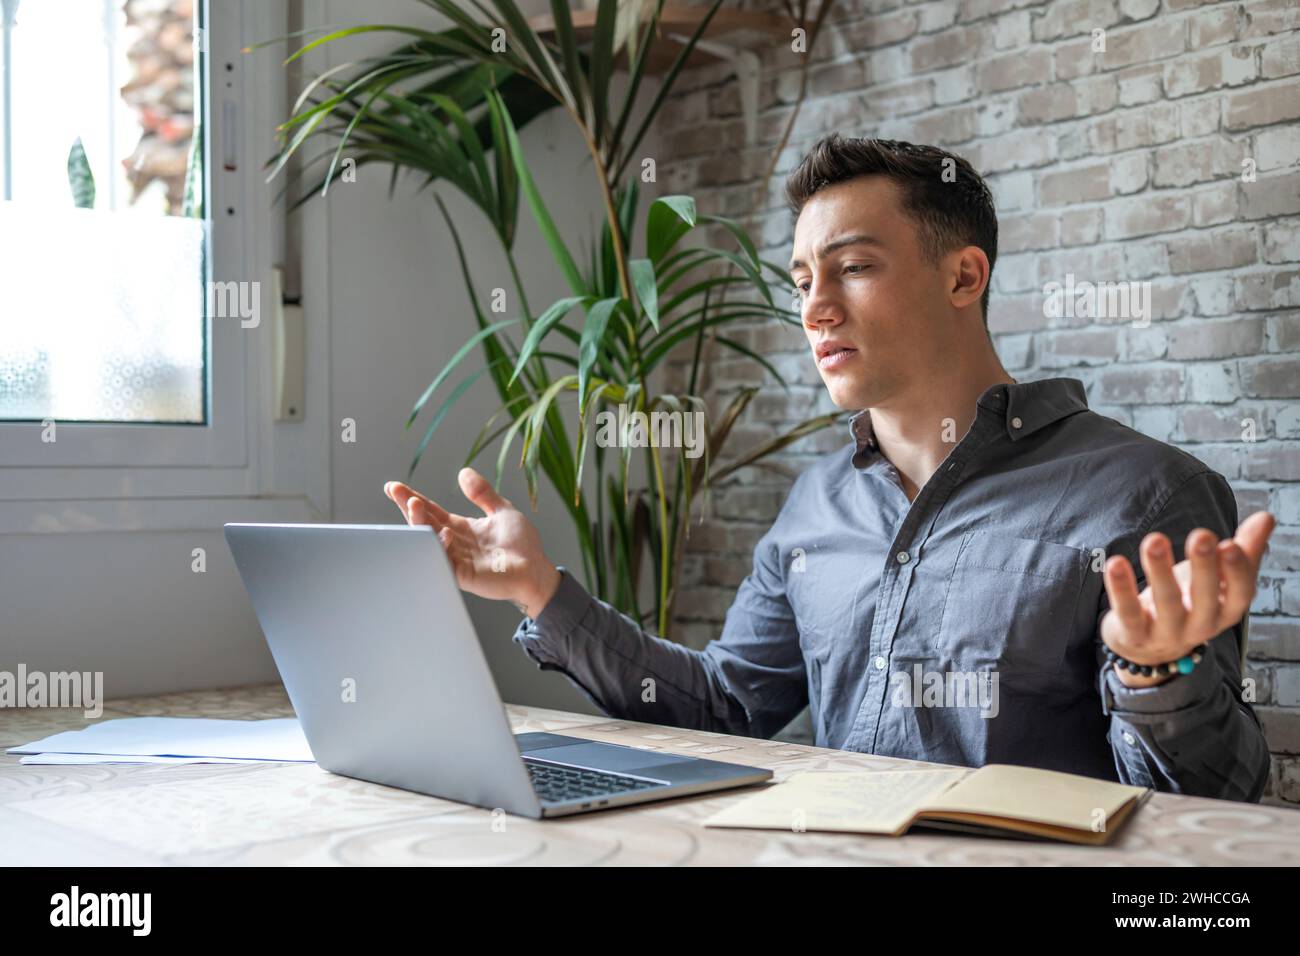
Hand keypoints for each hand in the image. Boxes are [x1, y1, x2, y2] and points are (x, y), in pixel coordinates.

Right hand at [384, 468, 561, 618]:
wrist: (537, 571)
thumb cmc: (522, 545)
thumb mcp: (502, 511)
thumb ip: (483, 493)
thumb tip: (464, 472)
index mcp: (461, 528)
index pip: (431, 511)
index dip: (413, 498)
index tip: (394, 486)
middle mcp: (454, 543)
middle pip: (425, 523)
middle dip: (409, 507)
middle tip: (396, 491)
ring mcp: (457, 560)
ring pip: (430, 541)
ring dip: (420, 524)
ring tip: (414, 505)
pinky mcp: (464, 576)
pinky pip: (445, 562)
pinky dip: (442, 548)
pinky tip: (443, 532)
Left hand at [1100, 510, 1275, 687]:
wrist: (1149, 648)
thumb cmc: (1188, 601)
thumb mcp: (1217, 580)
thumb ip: (1243, 550)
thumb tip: (1267, 517)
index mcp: (1225, 610)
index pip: (1239, 594)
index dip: (1238, 572)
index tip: (1231, 544)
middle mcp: (1200, 625)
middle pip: (1204, 598)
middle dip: (1203, 567)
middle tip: (1201, 535)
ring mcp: (1166, 633)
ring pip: (1165, 602)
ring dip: (1160, 570)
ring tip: (1154, 540)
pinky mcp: (1134, 634)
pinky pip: (1127, 611)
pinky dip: (1121, 588)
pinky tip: (1115, 562)